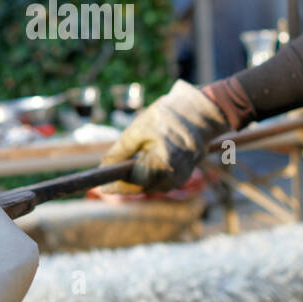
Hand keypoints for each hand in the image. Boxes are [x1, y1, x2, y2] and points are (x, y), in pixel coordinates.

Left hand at [100, 80, 229, 193]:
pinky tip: (145, 162)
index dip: (115, 188)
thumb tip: (104, 167)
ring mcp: (180, 178)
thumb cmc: (167, 117)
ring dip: (138, 178)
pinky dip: (151, 175)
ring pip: (151, 186)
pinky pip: (161, 181)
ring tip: (129, 162)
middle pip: (141, 187)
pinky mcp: (184, 176)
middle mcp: (172, 176)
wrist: (201, 113)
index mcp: (160, 164)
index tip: (101, 188)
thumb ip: (120, 151)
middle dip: (126, 181)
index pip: (132, 184)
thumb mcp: (138, 129)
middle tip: (111, 170)